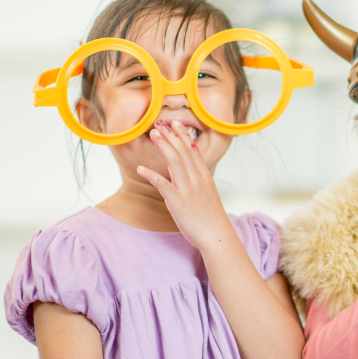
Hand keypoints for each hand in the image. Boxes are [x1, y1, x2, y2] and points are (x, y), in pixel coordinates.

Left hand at [136, 120, 230, 250]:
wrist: (217, 235)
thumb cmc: (211, 217)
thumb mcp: (208, 194)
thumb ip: (198, 181)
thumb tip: (189, 173)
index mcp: (205, 177)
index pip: (193, 150)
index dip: (183, 135)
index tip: (176, 124)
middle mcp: (197, 180)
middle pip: (183, 152)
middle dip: (171, 136)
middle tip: (160, 123)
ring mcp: (187, 190)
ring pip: (174, 162)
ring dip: (163, 146)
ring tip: (153, 135)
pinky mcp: (178, 202)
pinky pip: (162, 184)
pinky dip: (151, 175)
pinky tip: (140, 169)